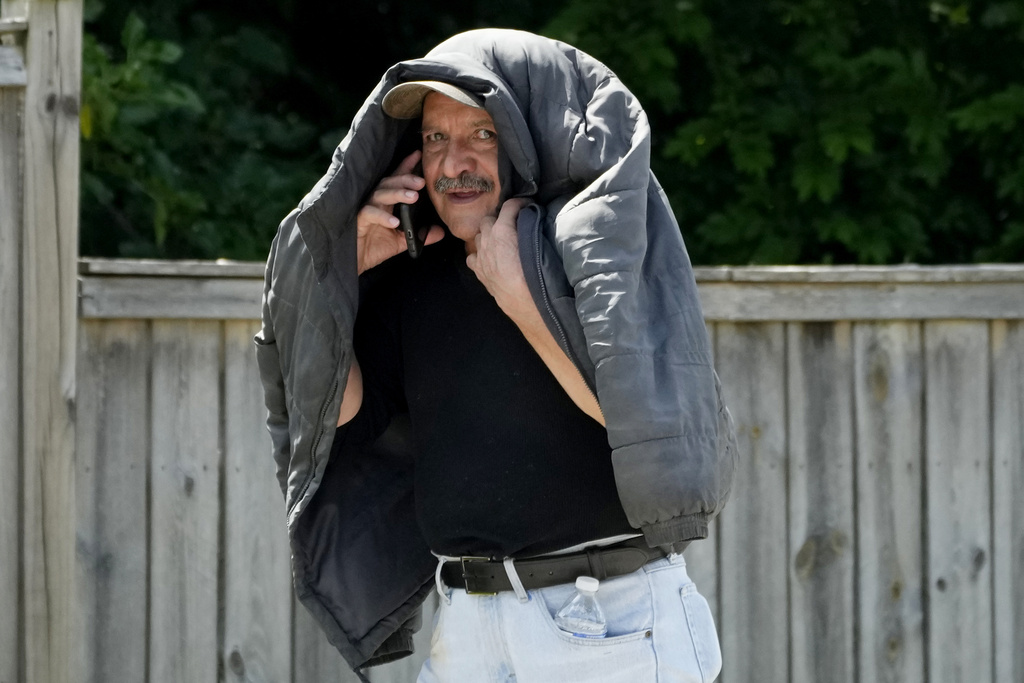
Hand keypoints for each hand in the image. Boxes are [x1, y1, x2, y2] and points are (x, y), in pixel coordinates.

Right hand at [355, 150, 443, 273]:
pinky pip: (369, 214)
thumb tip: (441, 232)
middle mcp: (376, 202)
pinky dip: (383, 216)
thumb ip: (420, 235)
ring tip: (414, 197)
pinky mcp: (357, 221)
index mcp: (386, 202)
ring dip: (397, 193)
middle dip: (406, 179)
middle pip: (389, 183)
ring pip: (380, 194)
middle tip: (422, 182)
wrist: (354, 263)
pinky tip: (395, 222)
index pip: (397, 180)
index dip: (406, 166)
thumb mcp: (402, 241)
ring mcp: (365, 209)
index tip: (419, 155)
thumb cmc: (374, 247)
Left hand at [466, 198, 537, 325]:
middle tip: (513, 225)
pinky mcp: (479, 271)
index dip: (520, 203)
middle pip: (488, 219)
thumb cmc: (537, 273)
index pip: (509, 205)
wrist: (526, 301)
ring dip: (488, 235)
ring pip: (478, 236)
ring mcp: (481, 255)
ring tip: (501, 241)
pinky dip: (479, 254)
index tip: (528, 205)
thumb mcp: (540, 243)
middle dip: (500, 219)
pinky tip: (489, 258)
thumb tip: (535, 217)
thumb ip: (533, 227)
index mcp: (503, 229)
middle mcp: (488, 239)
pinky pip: (472, 257)